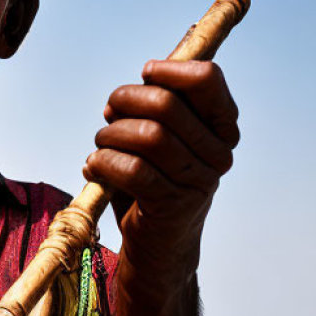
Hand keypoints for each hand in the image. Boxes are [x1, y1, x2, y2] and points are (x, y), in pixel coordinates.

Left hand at [83, 59, 238, 292]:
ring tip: (100, 145)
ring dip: (110, 134)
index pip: (208, 79)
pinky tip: (93, 166)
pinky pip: (131, 170)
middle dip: (125, 100)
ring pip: (147, 136)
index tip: (146, 74)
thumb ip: (151, 108)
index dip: (170, 70)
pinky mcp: (172, 206)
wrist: (159, 245)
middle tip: (109, 112)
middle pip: (166, 104)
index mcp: (222, 128)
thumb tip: (127, 91)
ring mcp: (198, 181)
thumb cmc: (155, 181)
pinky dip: (103, 162)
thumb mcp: (159, 138)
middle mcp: (219, 153)